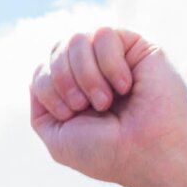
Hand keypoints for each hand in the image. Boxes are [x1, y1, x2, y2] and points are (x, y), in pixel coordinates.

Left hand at [29, 28, 186, 186]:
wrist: (147, 152)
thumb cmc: (106, 151)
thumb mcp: (57, 138)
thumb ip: (40, 106)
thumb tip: (40, 71)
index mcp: (72, 92)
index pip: (42, 69)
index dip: (49, 87)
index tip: (69, 114)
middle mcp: (91, 72)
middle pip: (57, 49)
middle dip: (65, 79)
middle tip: (87, 106)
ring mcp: (112, 58)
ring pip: (77, 39)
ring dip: (86, 74)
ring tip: (106, 100)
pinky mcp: (135, 47)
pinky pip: (104, 34)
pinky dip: (110, 64)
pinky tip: (125, 86)